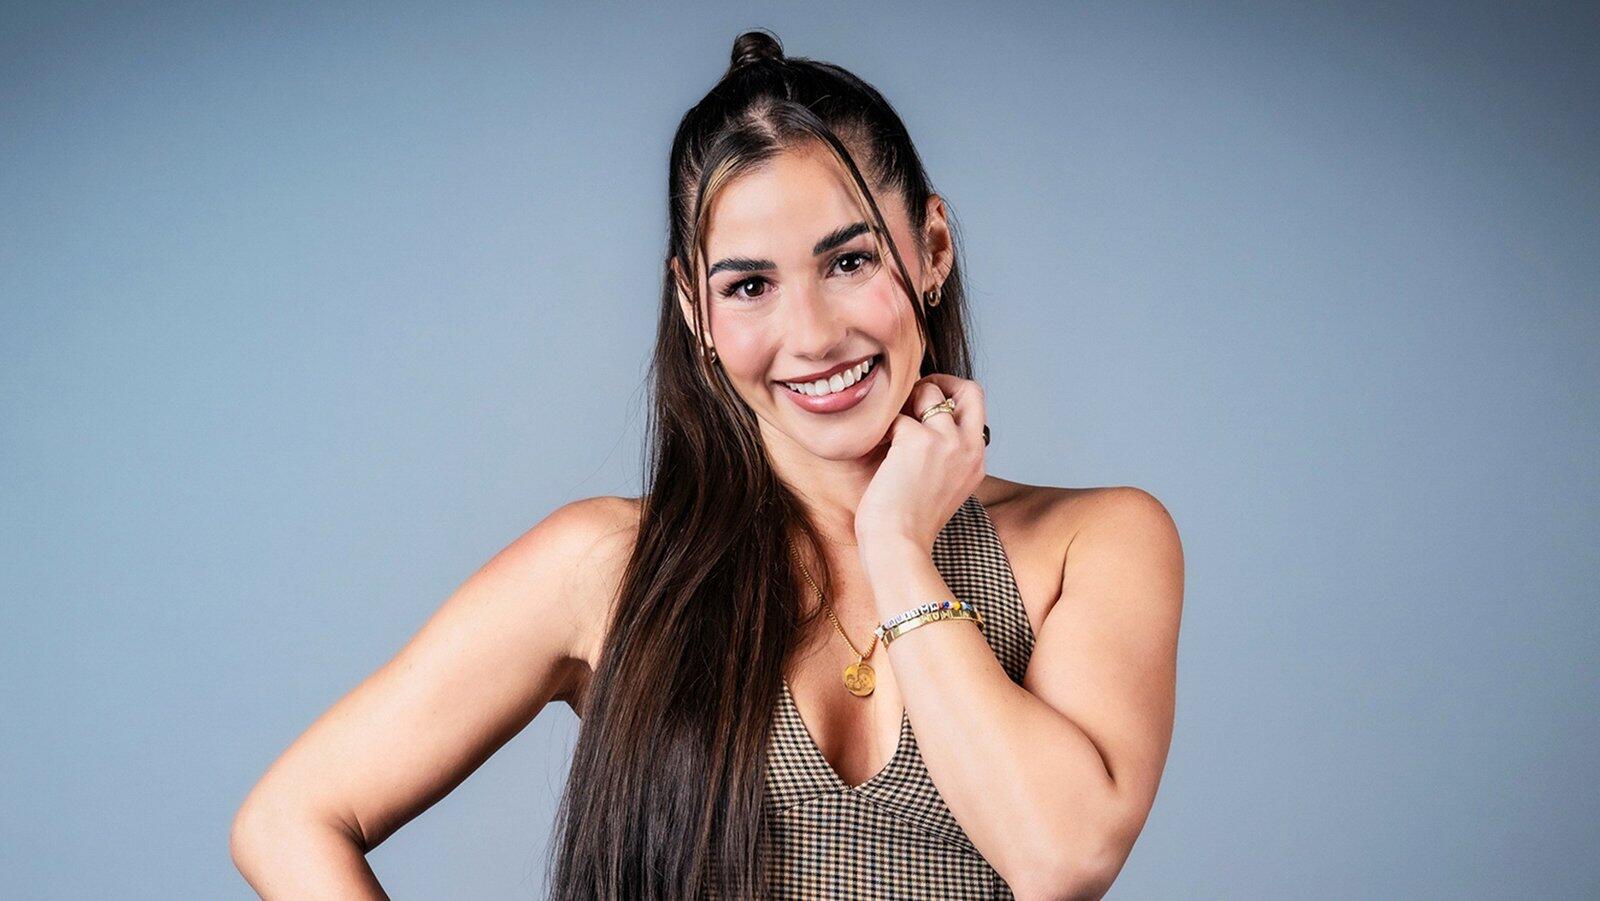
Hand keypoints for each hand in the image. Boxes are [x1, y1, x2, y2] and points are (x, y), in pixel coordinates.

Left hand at [855, 373, 987, 555]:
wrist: (898, 546)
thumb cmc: (908, 524)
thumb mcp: (939, 486)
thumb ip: (943, 456)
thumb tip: (919, 420)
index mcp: (976, 461)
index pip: (974, 410)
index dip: (948, 401)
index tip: (923, 410)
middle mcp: (970, 448)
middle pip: (970, 389)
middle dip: (940, 383)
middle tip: (913, 399)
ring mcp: (947, 442)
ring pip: (929, 392)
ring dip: (904, 404)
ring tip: (888, 432)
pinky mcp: (919, 441)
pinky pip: (896, 417)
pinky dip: (882, 430)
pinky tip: (875, 452)